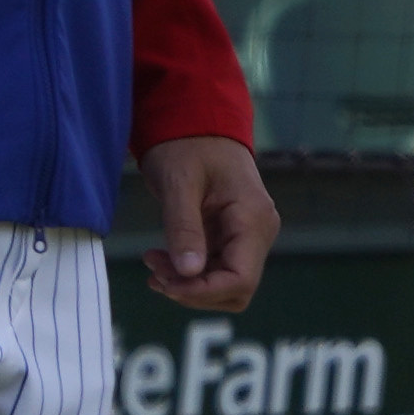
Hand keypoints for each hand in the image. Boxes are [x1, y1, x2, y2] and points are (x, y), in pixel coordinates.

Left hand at [141, 133, 276, 310]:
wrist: (197, 123)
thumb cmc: (188, 145)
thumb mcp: (178, 183)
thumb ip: (183, 228)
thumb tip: (188, 272)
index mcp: (253, 219)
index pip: (241, 279)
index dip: (203, 291)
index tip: (165, 283)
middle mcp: (258, 232)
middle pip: (235, 288)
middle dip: (193, 289)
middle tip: (154, 271)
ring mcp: (247, 236)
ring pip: (224, 284)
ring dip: (189, 283)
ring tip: (154, 263)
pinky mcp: (232, 237)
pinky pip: (215, 268)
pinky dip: (188, 272)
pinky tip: (161, 260)